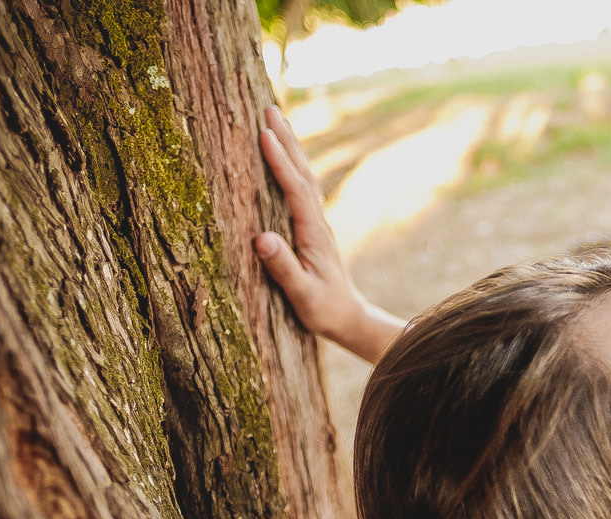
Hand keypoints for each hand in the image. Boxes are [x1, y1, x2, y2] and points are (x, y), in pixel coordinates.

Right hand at [257, 106, 403, 363]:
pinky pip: (301, 187)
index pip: (295, 190)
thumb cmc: (323, 310)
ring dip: (291, 146)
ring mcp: (317, 222)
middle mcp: (318, 222)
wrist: (348, 317)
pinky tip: (284, 154)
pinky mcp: (312, 226)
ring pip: (304, 176)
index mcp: (314, 233)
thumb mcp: (303, 295)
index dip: (280, 162)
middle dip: (287, 140)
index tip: (264, 135)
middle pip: (302, 173)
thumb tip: (262, 238)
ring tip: (275, 118)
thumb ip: (284, 268)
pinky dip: (292, 165)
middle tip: (268, 108)